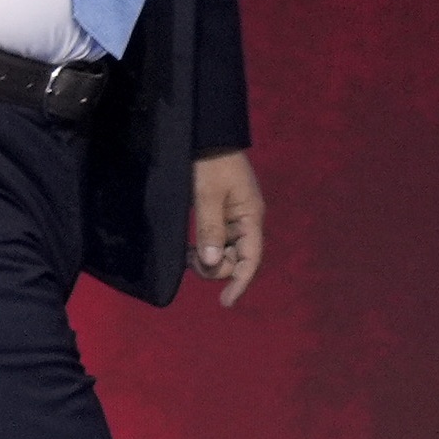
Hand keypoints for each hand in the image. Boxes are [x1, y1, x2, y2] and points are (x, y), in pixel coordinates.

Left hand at [191, 152, 264, 306]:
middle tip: (189, 260)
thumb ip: (210, 230)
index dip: (240, 283)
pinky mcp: (225, 214)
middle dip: (216, 267)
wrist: (209, 135)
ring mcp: (237, 218)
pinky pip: (219, 241)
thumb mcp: (207, 196)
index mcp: (251, 217)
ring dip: (209, 259)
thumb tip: (213, 263)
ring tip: (187, 252)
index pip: (251, 259)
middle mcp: (248, 221)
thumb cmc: (210, 162)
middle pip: (238, 260)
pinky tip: (190, 247)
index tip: (225, 303)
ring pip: (227, 253)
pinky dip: (206, 248)